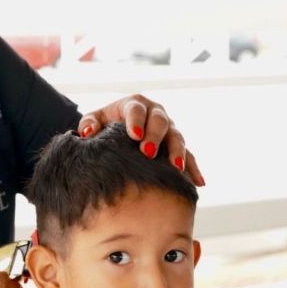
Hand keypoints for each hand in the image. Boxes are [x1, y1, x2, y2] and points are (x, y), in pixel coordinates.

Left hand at [77, 94, 203, 185]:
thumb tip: (87, 133)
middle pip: (160, 122)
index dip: (136, 121)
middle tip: (148, 152)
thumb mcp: (95, 120)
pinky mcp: (177, 146)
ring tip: (175, 168)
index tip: (134, 135)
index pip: (137, 110)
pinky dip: (194, 169)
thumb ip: (89, 123)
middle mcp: (156, 114)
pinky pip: (189, 156)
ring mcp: (169, 130)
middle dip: (156, 137)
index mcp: (136, 105)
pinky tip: (199, 183)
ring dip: (178, 152)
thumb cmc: (105, 125)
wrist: (117, 131)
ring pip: (177, 138)